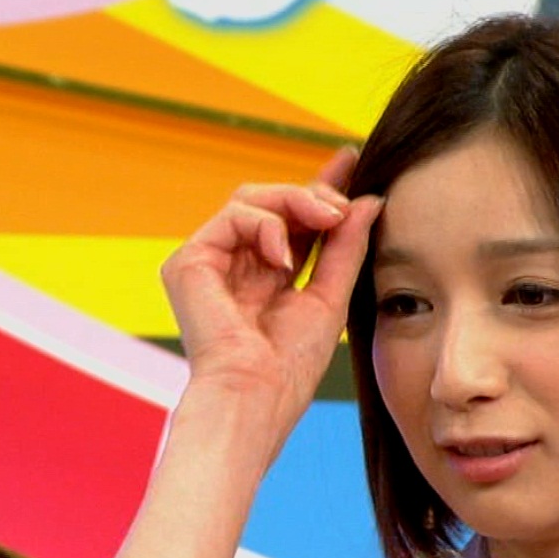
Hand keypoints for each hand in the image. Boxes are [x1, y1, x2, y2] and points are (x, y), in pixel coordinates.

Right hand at [161, 146, 380, 436]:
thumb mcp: (331, 297)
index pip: (294, 219)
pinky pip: (233, 215)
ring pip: (252, 199)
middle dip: (313, 193)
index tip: (351, 159)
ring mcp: (210, 261)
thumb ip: (346, 248)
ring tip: (325, 221)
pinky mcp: (189, 262)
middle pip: (273, 202)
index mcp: (268, 275)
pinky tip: (284, 259)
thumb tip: (369, 201)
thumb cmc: (289, 366)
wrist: (256, 397)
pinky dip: (266, 227)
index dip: (321, 187)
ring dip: (295, 202)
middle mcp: (236, 264)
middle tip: (343, 204)